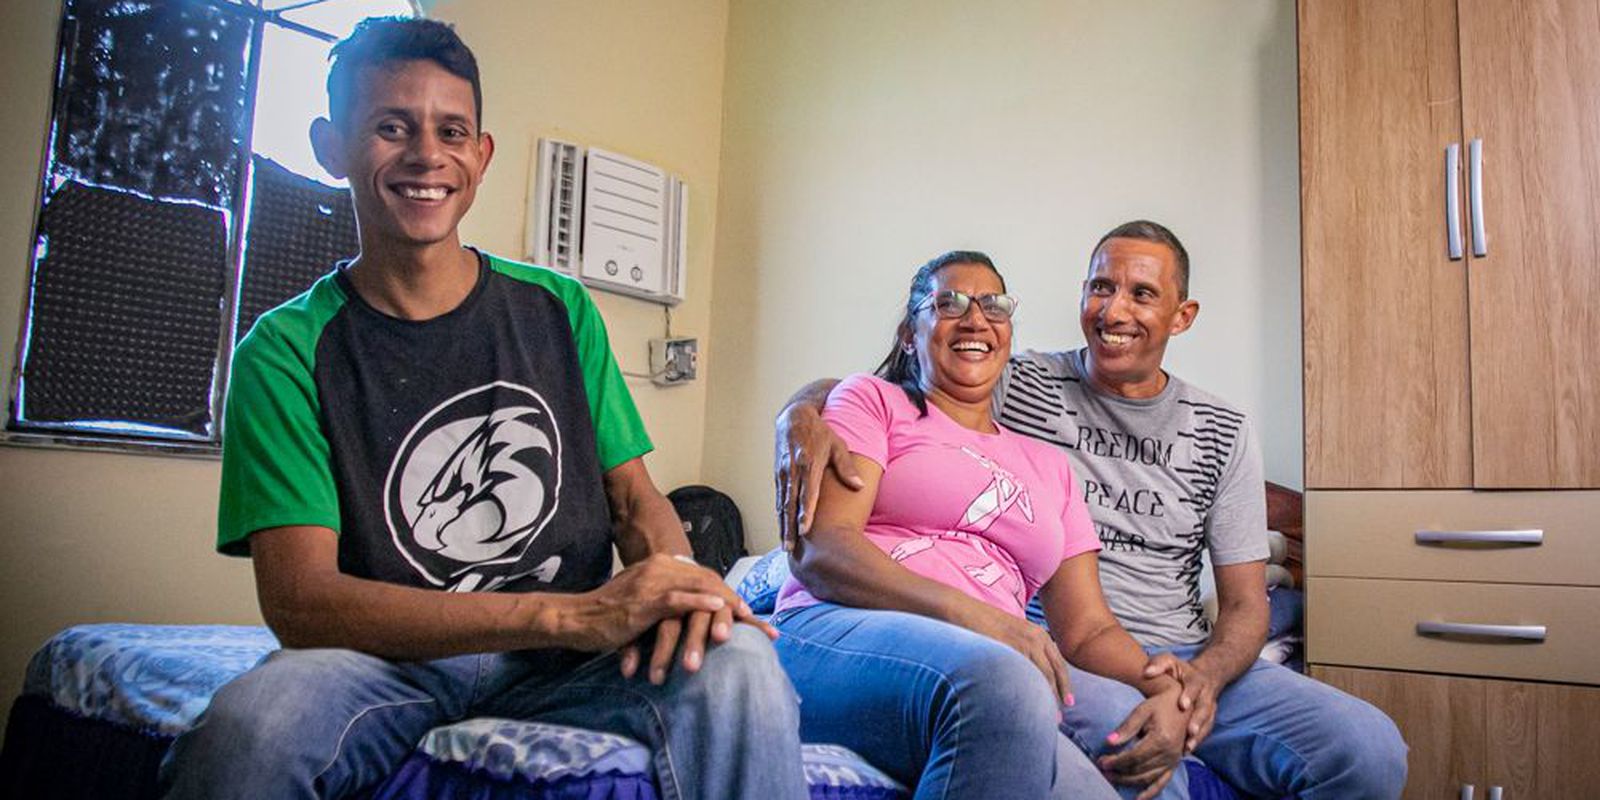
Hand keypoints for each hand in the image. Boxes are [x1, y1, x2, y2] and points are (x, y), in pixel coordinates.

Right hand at [576, 554, 776, 673]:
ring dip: (727, 606)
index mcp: (662, 566)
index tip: (753, 616)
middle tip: (761, 623)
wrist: (578, 618)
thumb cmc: (610, 616)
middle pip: (709, 583)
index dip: (731, 596)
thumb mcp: (644, 603)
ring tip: (749, 619)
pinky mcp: (644, 600)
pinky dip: (701, 604)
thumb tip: (692, 614)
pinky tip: (720, 609)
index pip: (705, 580)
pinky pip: (678, 600)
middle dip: (738, 604)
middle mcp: (661, 569)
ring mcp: (653, 582)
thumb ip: (668, 602)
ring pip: (699, 589)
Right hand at [774, 402, 862, 550]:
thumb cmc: (820, 433)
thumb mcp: (837, 445)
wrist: (794, 417)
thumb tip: (859, 486)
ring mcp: (783, 472)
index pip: (807, 492)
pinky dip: (779, 514)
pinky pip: (778, 497)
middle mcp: (793, 469)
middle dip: (789, 526)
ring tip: (785, 544)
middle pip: (790, 503)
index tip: (805, 529)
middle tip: (790, 547)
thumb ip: (846, 467)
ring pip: (781, 503)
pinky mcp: (778, 474)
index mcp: (809, 463)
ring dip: (782, 524)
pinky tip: (782, 528)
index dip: (805, 512)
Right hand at [954, 601, 1072, 707]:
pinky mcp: (1009, 649)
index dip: (1064, 685)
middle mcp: (1036, 638)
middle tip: (1058, 719)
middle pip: (1054, 673)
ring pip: (1042, 677)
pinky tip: (1024, 705)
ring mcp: (1023, 643)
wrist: (962, 609)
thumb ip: (1023, 649)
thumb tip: (1026, 671)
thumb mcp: (1011, 633)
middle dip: (1058, 696)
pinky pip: (1023, 676)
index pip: (1058, 664)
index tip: (1068, 702)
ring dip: (1044, 698)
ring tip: (1043, 718)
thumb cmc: (982, 623)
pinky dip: (1026, 692)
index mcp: (1038, 634)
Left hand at [1098, 687, 1188, 798]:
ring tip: (1111, 779)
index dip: (1117, 761)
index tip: (1101, 761)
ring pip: (1148, 778)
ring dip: (1128, 782)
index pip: (1134, 757)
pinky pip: (1162, 782)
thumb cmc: (1160, 705)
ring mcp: (1173, 761)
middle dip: (1119, 772)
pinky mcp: (1175, 764)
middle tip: (1102, 770)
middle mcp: (1169, 753)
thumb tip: (1109, 742)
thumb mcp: (1142, 711)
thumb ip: (1126, 727)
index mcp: (1161, 739)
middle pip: (1140, 770)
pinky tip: (1137, 799)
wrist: (1183, 705)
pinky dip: (1149, 792)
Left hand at [1143, 653, 1221, 751]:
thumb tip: (1147, 672)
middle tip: (1190, 730)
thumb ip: (1158, 664)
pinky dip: (1198, 741)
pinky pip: (1206, 731)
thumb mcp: (1169, 661)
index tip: (1183, 705)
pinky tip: (1187, 749)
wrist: (1203, 676)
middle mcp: (1205, 695)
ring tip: (1188, 745)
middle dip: (1198, 720)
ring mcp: (1209, 708)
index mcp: (1196, 679)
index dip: (1190, 695)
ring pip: (1207, 722)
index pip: (1194, 686)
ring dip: (1199, 735)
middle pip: (1204, 708)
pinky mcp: (1209, 720)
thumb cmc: (1179, 670)